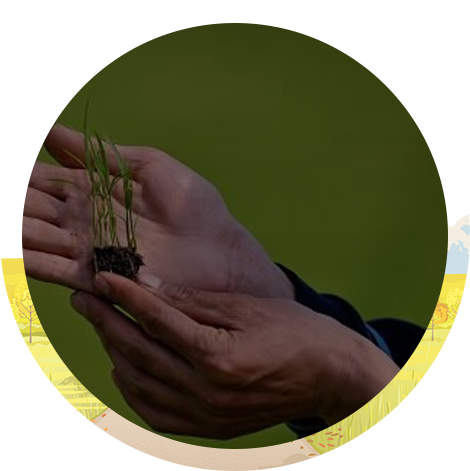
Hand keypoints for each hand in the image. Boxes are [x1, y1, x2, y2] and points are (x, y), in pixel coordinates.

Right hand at [24, 124, 292, 297]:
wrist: (220, 252)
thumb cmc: (195, 208)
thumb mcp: (149, 166)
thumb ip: (102, 154)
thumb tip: (51, 131)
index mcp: (98, 193)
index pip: (48, 181)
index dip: (24, 175)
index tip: (8, 167)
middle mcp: (88, 223)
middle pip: (36, 211)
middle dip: (14, 206)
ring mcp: (92, 251)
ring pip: (38, 239)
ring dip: (15, 233)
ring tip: (2, 226)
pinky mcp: (100, 278)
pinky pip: (55, 270)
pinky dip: (29, 262)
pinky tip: (10, 252)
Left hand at [71, 271, 390, 438]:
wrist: (328, 374)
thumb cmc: (292, 330)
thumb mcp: (245, 306)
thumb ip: (192, 300)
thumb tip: (147, 287)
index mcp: (219, 357)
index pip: (158, 321)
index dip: (126, 296)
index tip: (102, 277)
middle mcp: (207, 393)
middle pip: (140, 353)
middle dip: (107, 322)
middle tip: (84, 298)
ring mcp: (206, 416)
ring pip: (139, 386)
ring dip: (114, 353)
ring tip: (102, 325)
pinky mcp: (210, 429)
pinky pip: (155, 413)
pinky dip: (133, 388)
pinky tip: (124, 366)